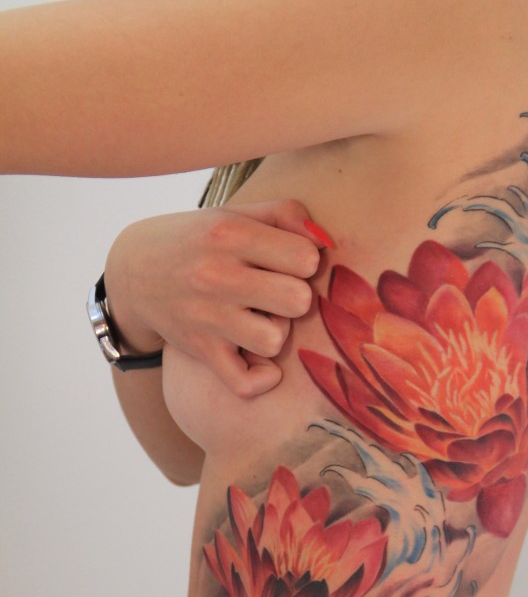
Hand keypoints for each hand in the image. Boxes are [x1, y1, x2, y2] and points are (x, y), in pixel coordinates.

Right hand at [103, 200, 333, 397]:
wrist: (133, 273)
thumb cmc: (199, 242)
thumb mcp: (234, 214)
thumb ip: (285, 215)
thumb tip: (324, 241)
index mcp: (230, 233)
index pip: (306, 258)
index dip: (305, 262)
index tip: (286, 263)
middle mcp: (217, 275)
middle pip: (299, 301)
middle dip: (296, 298)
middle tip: (276, 293)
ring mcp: (207, 317)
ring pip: (276, 341)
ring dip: (276, 332)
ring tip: (260, 318)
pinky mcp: (201, 351)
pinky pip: (246, 382)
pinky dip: (260, 377)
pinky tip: (256, 358)